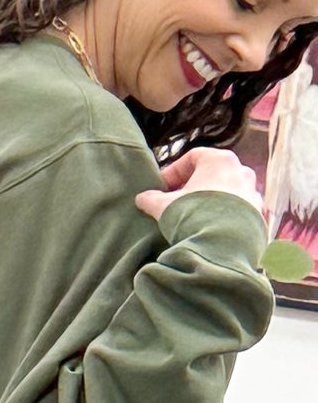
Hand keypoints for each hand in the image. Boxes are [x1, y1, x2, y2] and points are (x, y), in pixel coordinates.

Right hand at [136, 147, 261, 220]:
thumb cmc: (194, 216)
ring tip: (195, 218)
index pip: (193, 157)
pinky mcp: (259, 215)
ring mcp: (253, 193)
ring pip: (228, 192)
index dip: (174, 171)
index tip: (162, 188)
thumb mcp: (164, 206)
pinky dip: (226, 217)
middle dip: (194, 187)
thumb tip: (142, 198)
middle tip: (177, 202)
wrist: (222, 246)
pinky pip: (239, 211)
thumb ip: (151, 199)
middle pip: (213, 174)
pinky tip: (211, 230)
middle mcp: (241, 172)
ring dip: (211, 201)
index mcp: (220, 160)